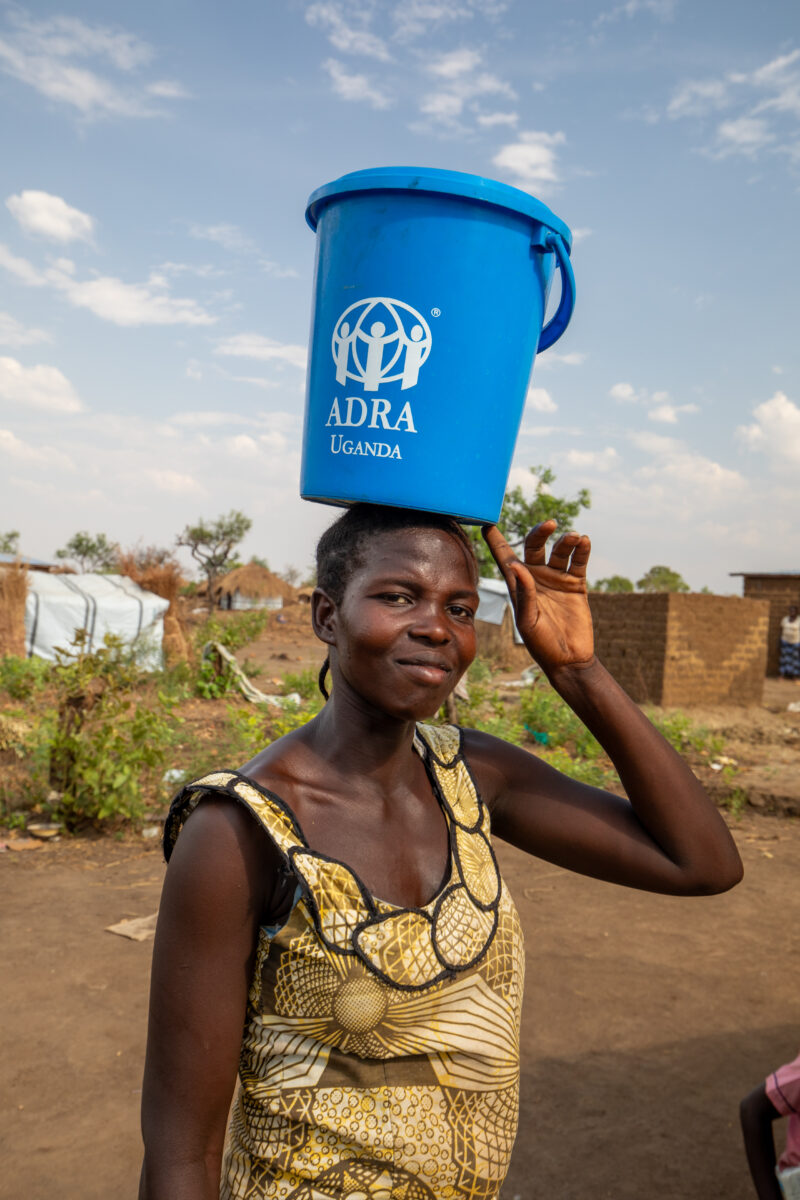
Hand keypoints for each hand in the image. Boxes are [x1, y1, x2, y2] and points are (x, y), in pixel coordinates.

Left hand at [482, 521, 593, 674]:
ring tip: (574, 537)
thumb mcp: (528, 621)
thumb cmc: (541, 644)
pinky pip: (578, 562)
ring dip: (566, 541)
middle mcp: (536, 577)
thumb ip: (524, 594)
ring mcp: (556, 579)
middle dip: (540, 532)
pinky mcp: (575, 584)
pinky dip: (582, 550)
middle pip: (534, 546)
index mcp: (518, 585)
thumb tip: (517, 566)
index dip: (496, 540)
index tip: (488, 523)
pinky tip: (584, 541)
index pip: (504, 557)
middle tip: (550, 524)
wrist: (568, 658)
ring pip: (559, 551)